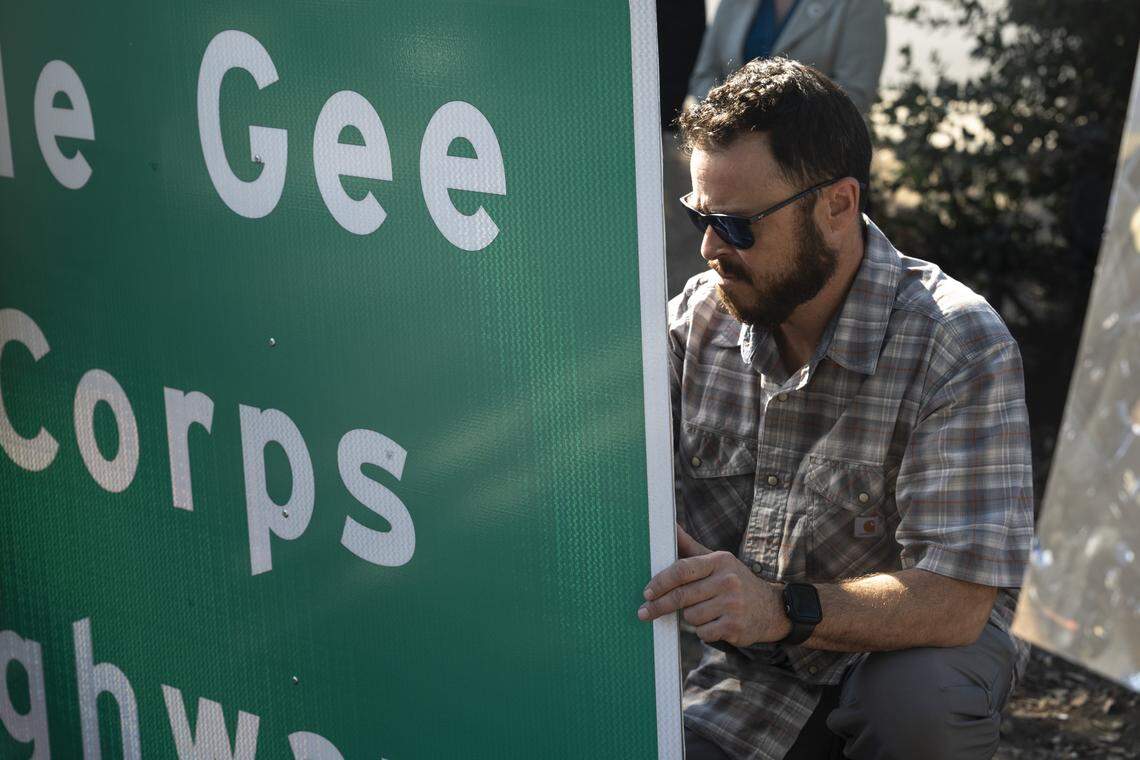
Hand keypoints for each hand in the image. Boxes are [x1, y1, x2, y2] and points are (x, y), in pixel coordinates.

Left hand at [637, 525, 791, 646]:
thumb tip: (669, 525)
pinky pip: (703, 632)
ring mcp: (733, 604)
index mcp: (720, 561)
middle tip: (643, 612)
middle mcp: (728, 581)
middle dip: (659, 606)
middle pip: (682, 596)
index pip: (682, 570)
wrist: (771, 609)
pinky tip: (715, 623)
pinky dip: (703, 630)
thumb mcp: (718, 560)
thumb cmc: (735, 581)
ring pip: (690, 616)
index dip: (660, 582)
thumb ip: (690, 547)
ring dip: (690, 617)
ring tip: (704, 611)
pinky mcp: (735, 627)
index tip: (646, 592)